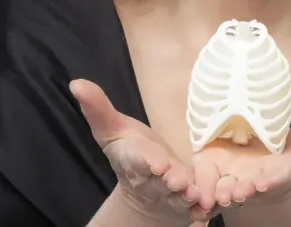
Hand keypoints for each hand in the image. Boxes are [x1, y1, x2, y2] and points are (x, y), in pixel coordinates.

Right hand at [70, 79, 212, 223]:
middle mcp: (152, 183)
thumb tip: (76, 83)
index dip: (147, 161)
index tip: (156, 161)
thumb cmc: (130, 153)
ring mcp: (171, 197)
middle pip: (161, 183)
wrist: (143, 196)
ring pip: (180, 199)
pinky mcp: (189, 205)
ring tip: (195, 192)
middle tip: (179, 180)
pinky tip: (215, 203)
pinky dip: (208, 207)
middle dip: (169, 181)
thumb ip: (98, 109)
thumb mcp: (112, 130)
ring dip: (189, 196)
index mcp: (134, 162)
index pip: (139, 161)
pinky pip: (199, 208)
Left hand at [189, 126, 290, 211]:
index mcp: (280, 173)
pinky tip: (189, 192)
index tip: (263, 181)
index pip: (278, 177)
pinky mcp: (209, 169)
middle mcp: (254, 180)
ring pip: (220, 189)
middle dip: (241, 190)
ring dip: (216, 193)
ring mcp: (230, 178)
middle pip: (246, 187)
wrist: (259, 155)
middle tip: (235, 191)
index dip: (271, 180)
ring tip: (213, 193)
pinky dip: (193, 189)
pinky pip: (198, 182)